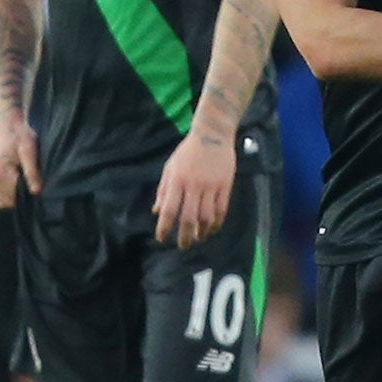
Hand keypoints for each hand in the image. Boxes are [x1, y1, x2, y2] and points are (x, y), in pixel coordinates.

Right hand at [0, 121, 41, 207]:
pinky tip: (15, 176)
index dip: (26, 194)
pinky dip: (8, 191)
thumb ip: (32, 171)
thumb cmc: (20, 136)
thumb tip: (36, 191)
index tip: (32, 182)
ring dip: (13, 193)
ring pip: (2, 201)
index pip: (14, 198)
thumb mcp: (30, 151)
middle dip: (19, 195)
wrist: (7, 126)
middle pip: (7, 203)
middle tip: (27, 177)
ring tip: (20, 175)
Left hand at [154, 128, 236, 248]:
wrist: (212, 135)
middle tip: (183, 246)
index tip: (162, 238)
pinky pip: (221, 210)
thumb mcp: (170, 168)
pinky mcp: (225, 186)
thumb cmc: (187, 152)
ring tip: (198, 239)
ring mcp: (211, 186)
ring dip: (202, 232)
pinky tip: (212, 229)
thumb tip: (157, 211)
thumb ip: (163, 190)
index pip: (169, 210)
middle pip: (189, 218)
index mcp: (177, 181)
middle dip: (185, 236)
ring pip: (207, 217)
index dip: (164, 227)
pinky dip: (217, 223)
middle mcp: (194, 186)